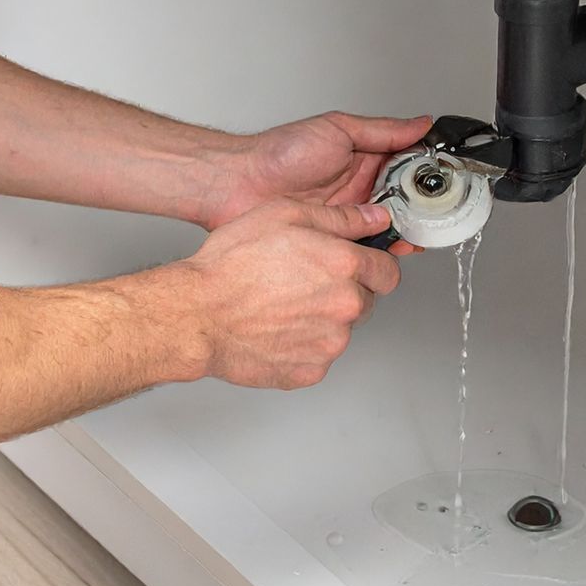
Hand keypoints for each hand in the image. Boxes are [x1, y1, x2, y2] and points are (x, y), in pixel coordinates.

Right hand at [171, 199, 403, 388]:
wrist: (197, 315)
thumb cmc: (232, 264)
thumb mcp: (284, 214)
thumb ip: (341, 217)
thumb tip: (376, 219)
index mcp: (345, 266)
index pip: (388, 271)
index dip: (371, 265)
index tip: (354, 266)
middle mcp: (346, 307)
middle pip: (365, 301)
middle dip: (343, 291)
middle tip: (302, 282)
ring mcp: (329, 344)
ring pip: (340, 329)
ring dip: (321, 319)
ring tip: (281, 305)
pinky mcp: (309, 371)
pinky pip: (317, 356)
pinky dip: (301, 345)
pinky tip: (274, 328)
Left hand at [201, 110, 432, 233]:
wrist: (240, 186)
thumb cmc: (280, 153)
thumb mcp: (337, 130)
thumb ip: (382, 130)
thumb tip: (420, 123)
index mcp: (364, 159)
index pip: (407, 168)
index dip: (427, 175)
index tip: (447, 181)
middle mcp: (359, 189)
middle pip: (404, 202)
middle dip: (422, 209)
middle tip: (437, 214)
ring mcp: (348, 217)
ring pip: (390, 227)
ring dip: (405, 230)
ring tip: (418, 232)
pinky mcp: (336, 241)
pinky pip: (366, 247)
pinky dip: (382, 250)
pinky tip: (392, 248)